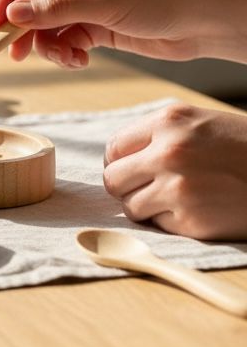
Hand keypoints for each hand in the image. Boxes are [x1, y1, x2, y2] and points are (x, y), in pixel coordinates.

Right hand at [0, 0, 231, 67]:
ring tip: (66, 58)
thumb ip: (57, 8)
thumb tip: (12, 14)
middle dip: (26, 27)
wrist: (207, 22)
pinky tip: (80, 59)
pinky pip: (66, 36)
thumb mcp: (108, 2)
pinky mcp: (97, 21)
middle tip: (16, 53)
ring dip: (49, 44)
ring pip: (47, 22)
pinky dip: (66, 51)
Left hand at [103, 104, 246, 239]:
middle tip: (151, 189)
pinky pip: (158, 225)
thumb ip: (158, 135)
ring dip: (148, 207)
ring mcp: (178, 187)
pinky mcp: (191, 220)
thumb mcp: (200, 123)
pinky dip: (172, 222)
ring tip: (179, 199)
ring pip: (131, 206)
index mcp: (168, 121)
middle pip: (114, 179)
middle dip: (128, 187)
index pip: (114, 148)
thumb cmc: (242, 148)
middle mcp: (169, 151)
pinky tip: (197, 210)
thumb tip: (113, 160)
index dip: (121, 163)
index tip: (134, 170)